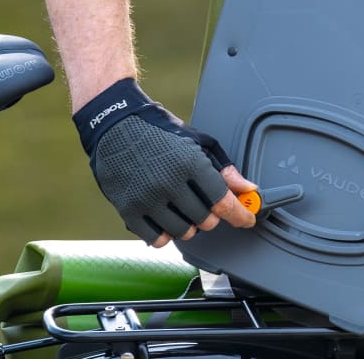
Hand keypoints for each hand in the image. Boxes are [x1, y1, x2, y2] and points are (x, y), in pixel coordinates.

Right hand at [73, 78, 256, 246]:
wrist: (116, 124)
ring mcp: (146, 198)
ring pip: (183, 232)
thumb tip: (248, 189)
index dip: (240, 214)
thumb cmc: (161, 132)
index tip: (247, 220)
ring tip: (184, 209)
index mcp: (190, 163)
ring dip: (190, 226)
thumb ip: (225, 168)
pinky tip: (166, 220)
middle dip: (212, 215)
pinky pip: (156, 238)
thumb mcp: (199, 142)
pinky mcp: (128, 209)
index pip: (223, 201)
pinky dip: (166, 234)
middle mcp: (169, 183)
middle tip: (205, 204)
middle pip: (205, 220)